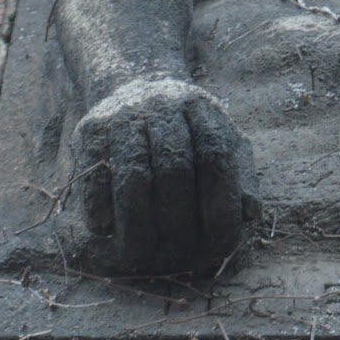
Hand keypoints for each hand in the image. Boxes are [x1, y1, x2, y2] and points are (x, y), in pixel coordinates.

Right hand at [76, 79, 256, 274]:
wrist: (135, 87)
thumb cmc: (189, 132)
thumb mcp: (222, 142)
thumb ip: (239, 176)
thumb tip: (250, 212)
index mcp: (203, 109)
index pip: (216, 156)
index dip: (219, 202)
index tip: (221, 241)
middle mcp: (163, 106)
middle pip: (174, 169)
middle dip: (178, 218)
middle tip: (178, 252)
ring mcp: (123, 115)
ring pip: (133, 177)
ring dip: (139, 222)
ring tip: (142, 251)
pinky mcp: (89, 129)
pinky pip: (94, 175)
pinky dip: (100, 208)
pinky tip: (106, 230)